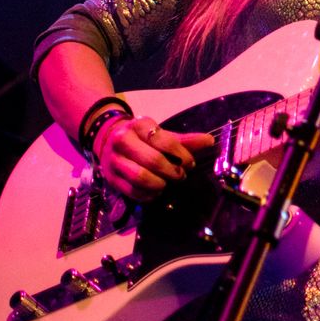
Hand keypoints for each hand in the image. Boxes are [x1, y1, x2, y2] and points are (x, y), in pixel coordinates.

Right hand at [93, 115, 215, 202]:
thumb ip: (185, 140)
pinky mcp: (110, 178)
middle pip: (153, 161)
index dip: (181, 155)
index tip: (190, 163)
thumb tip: (209, 141)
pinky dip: (148, 195)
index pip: (164, 141)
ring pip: (140, 177)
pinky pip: (131, 191)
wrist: (109, 140)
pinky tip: (156, 192)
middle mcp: (122, 140)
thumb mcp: (162, 134)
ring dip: (160, 184)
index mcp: (138, 125)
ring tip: (168, 184)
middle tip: (181, 175)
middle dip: (172, 171)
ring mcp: (114, 160)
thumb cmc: (143, 138)